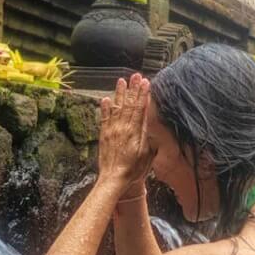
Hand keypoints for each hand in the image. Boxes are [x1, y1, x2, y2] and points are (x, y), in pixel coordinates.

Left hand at [98, 74, 153, 194]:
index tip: (146, 82)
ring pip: (116, 107)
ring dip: (119, 93)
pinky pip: (104, 118)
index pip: (139, 108)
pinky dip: (105, 107)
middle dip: (132, 89)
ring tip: (121, 81)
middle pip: (128, 104)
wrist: (114, 179)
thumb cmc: (133, 170)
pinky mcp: (104, 135)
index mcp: (134, 131)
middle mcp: (122, 128)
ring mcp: (111, 130)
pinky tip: (106, 98)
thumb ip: (147, 134)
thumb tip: (150, 119)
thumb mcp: (146, 153)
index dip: (143, 94)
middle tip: (135, 76)